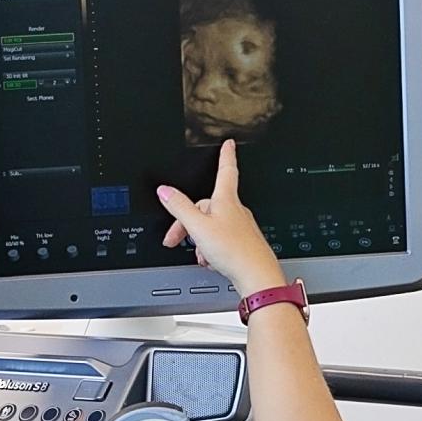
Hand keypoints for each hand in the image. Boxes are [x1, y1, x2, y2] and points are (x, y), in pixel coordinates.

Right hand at [157, 139, 284, 296]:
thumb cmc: (234, 251)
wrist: (256, 276)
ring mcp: (240, 227)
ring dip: (200, 240)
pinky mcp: (243, 243)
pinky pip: (220, 240)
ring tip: (201, 255)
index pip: (226, 170)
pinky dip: (211, 250)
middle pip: (206, 207)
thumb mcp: (199, 227)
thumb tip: (165, 190)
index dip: (225, 156)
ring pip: (211, 226)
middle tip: (175, 239)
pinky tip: (211, 261)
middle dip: (188, 222)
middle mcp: (236, 211)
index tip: (228, 144)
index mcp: (226, 200)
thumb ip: (180, 207)